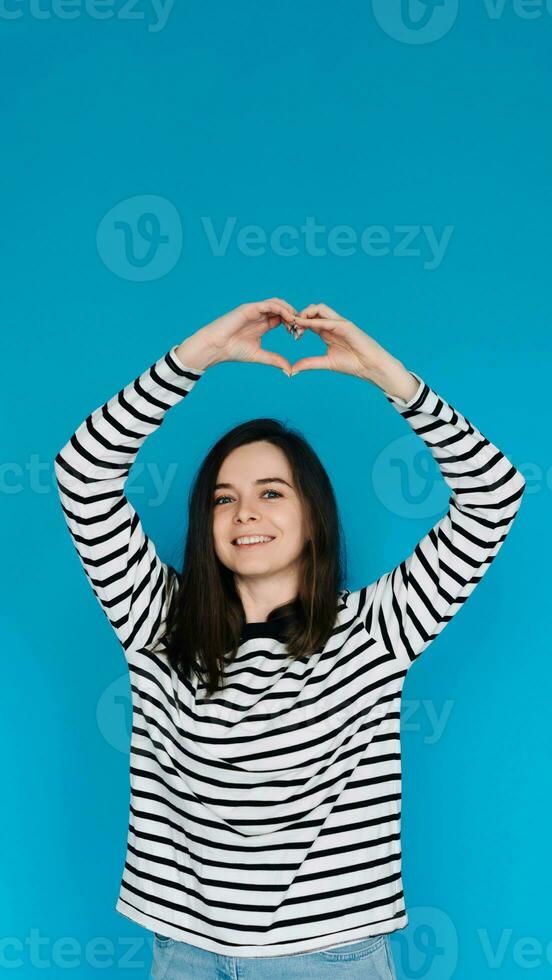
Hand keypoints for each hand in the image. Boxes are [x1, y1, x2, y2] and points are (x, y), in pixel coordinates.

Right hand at [176, 299, 296, 373]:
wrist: (216, 347)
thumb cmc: (233, 350)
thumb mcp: (259, 355)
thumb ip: (274, 360)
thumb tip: (289, 370)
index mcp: (263, 324)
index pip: (282, 319)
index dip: (292, 325)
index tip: (298, 335)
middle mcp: (260, 315)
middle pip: (282, 309)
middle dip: (293, 317)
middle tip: (300, 328)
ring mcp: (255, 310)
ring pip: (278, 303)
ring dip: (289, 311)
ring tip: (296, 322)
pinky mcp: (250, 308)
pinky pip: (269, 304)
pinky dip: (281, 309)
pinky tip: (288, 318)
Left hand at [289, 303, 418, 400]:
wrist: (371, 367)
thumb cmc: (353, 364)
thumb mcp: (326, 363)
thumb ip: (310, 363)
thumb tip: (293, 369)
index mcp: (327, 331)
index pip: (309, 320)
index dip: (298, 324)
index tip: (291, 334)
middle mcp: (332, 324)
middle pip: (312, 310)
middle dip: (299, 316)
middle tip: (292, 329)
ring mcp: (339, 323)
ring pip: (319, 308)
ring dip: (305, 314)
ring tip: (296, 325)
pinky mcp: (346, 326)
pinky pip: (328, 320)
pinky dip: (314, 322)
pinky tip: (305, 326)